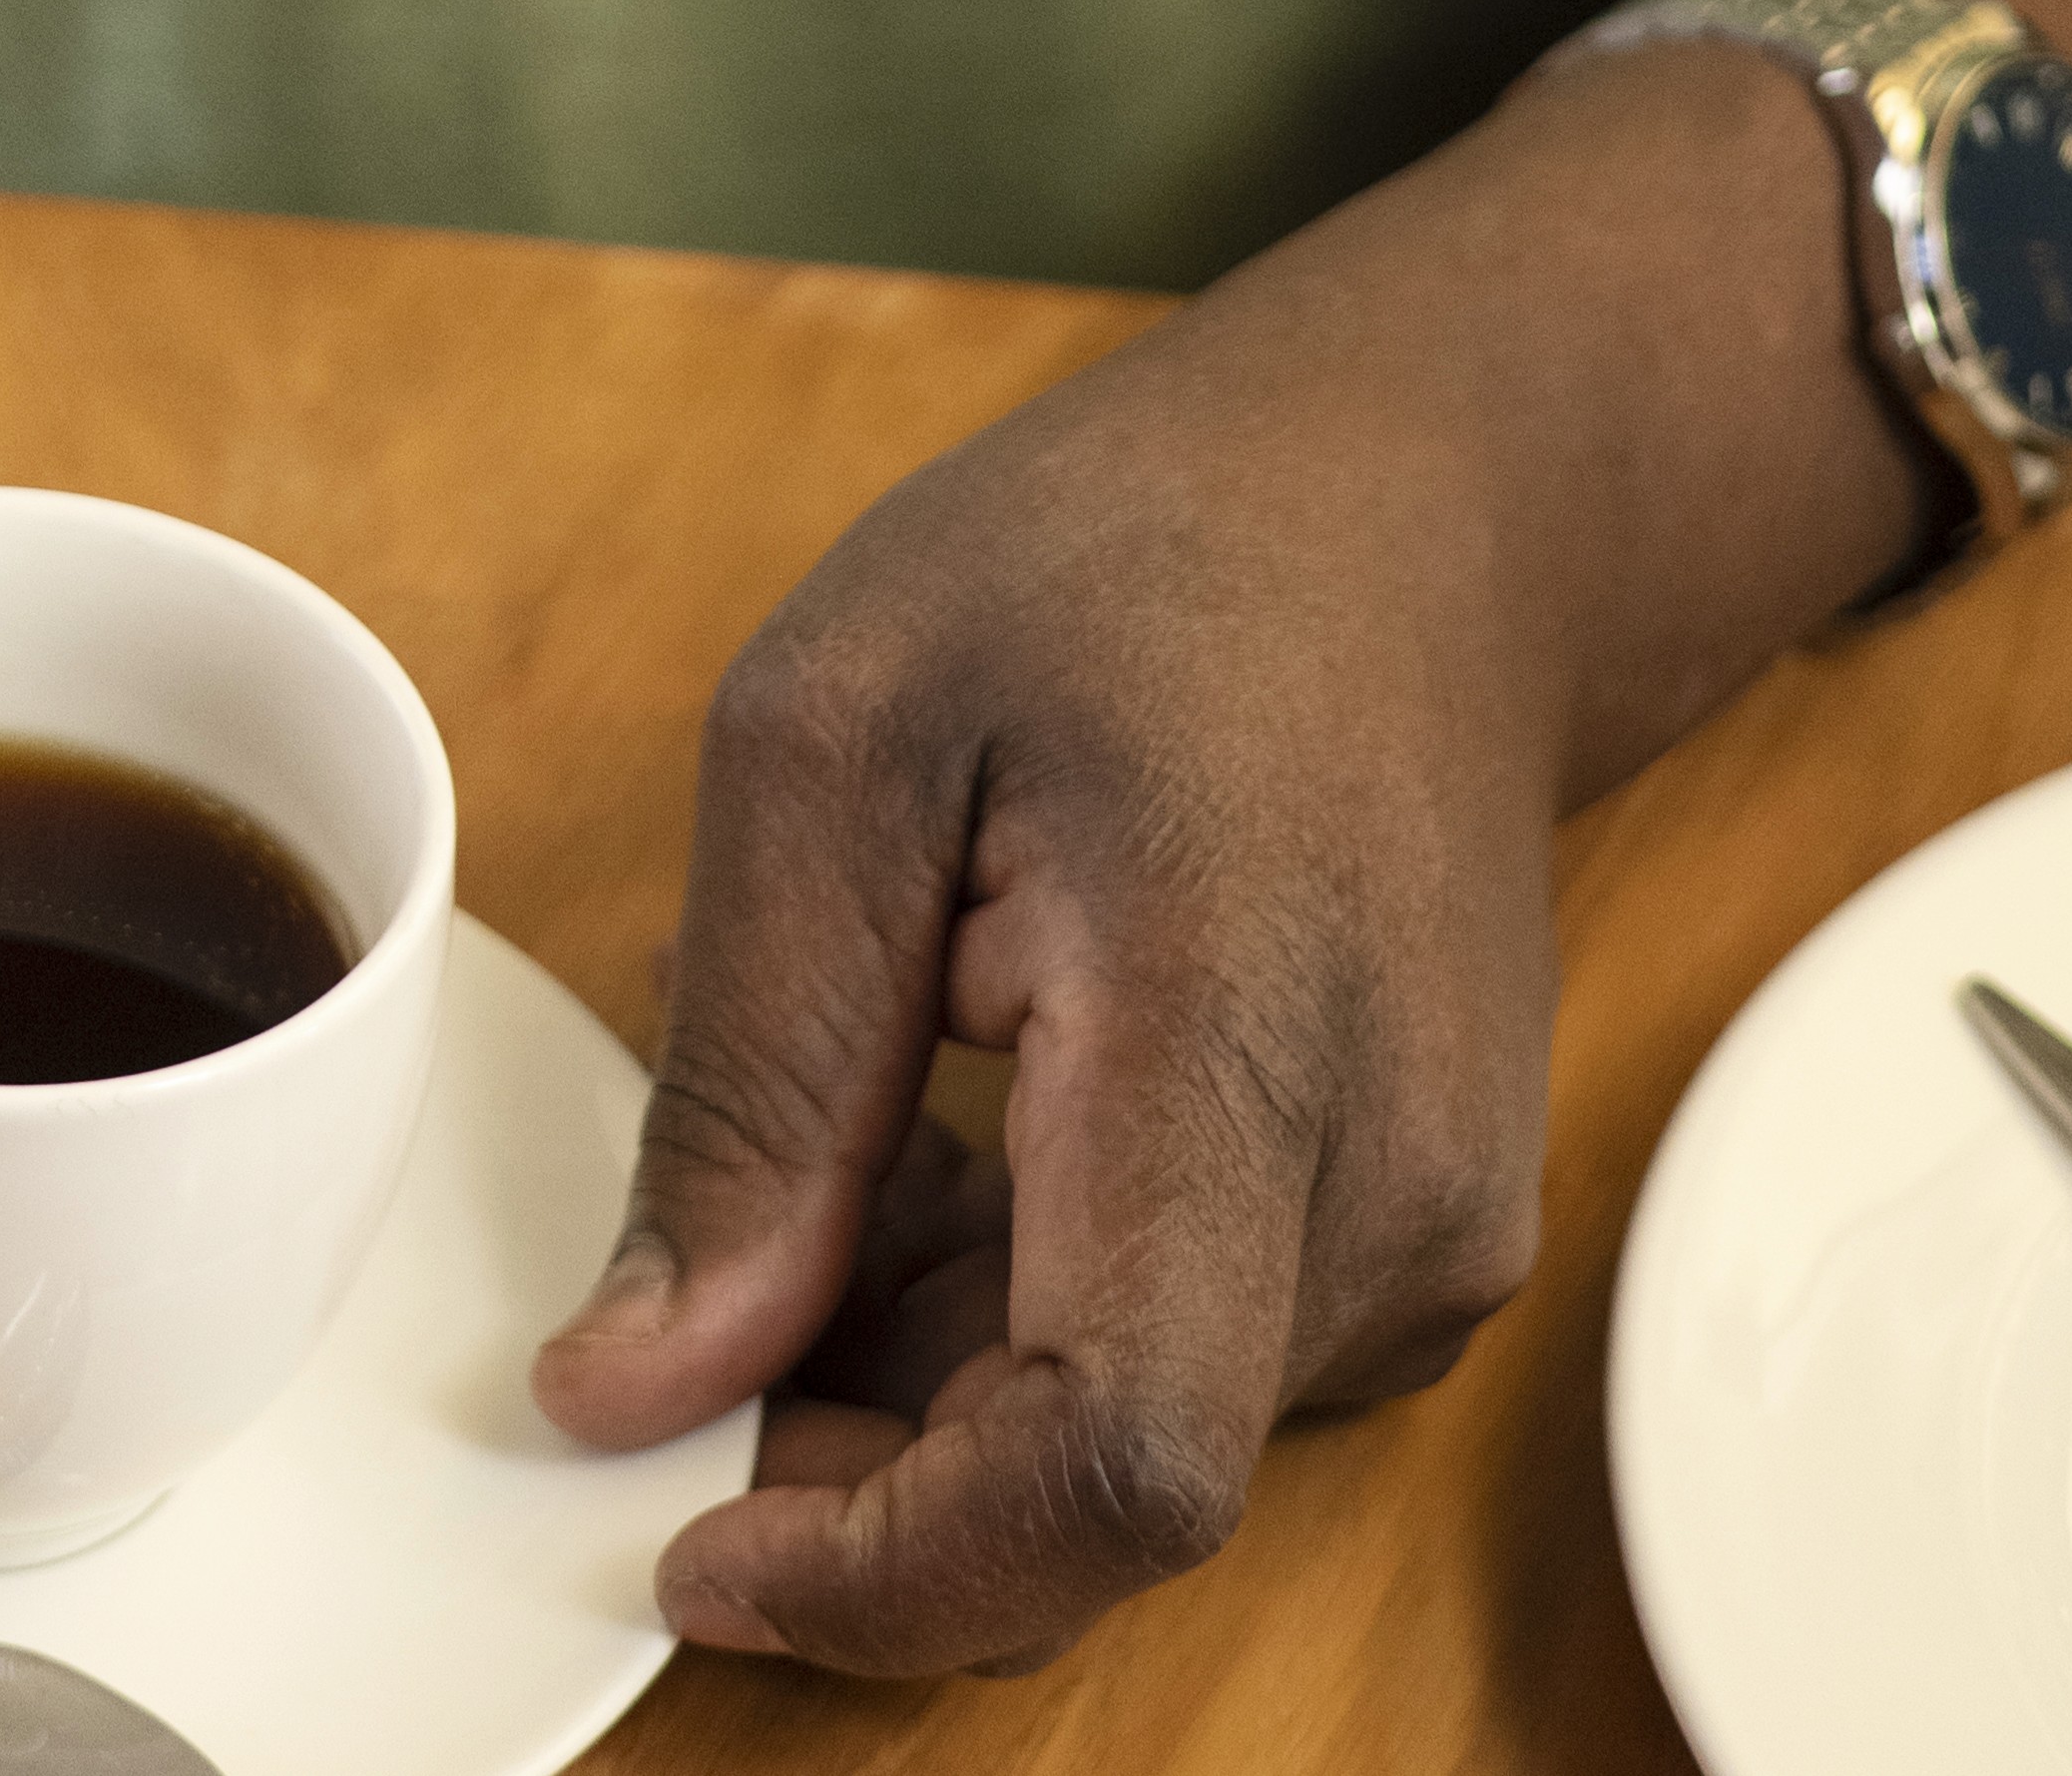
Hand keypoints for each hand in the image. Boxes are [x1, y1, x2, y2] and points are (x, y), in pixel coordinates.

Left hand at [526, 59, 1923, 1678]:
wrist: (1418, 502)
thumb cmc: (1127, 559)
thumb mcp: (836, 734)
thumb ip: (748, 1086)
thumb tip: (632, 1379)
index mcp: (1242, 1045)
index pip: (1115, 1463)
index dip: (895, 1569)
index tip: (695, 1534)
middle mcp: (1393, 1191)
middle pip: (1097, 1483)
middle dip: (864, 1449)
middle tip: (720, 1254)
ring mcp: (1439, 1233)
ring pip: (1131, 1435)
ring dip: (937, 1361)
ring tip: (861, 1100)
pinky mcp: (1433, 1239)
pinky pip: (1197, 1364)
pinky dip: (1034, 1310)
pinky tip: (972, 1119)